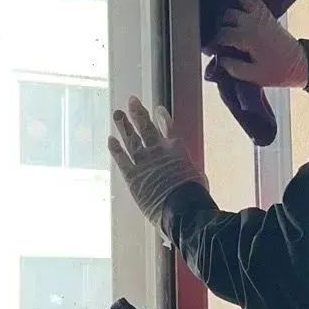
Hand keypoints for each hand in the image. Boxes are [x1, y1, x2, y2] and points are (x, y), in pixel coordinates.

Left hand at [108, 98, 207, 230]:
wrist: (180, 208)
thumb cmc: (194, 195)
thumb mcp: (198, 176)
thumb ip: (189, 169)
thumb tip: (190, 172)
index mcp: (177, 149)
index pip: (168, 126)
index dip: (162, 116)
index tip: (157, 108)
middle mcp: (158, 150)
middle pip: (145, 127)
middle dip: (138, 112)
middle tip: (131, 100)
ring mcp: (143, 161)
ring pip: (130, 138)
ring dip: (123, 124)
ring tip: (117, 113)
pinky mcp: (131, 174)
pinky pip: (120, 158)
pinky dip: (115, 148)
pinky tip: (110, 139)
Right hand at [213, 0, 308, 88]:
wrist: (300, 64)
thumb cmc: (277, 71)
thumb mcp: (253, 76)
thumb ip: (232, 67)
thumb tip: (219, 59)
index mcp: (248, 37)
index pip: (221, 35)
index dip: (212, 42)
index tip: (208, 50)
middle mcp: (252, 21)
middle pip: (225, 16)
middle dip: (215, 25)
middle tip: (212, 36)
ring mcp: (259, 14)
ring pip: (235, 2)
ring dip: (223, 7)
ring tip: (213, 13)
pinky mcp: (265, 12)